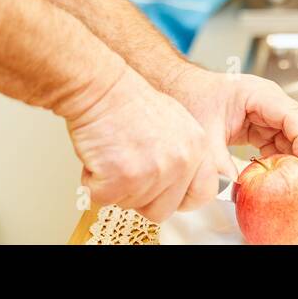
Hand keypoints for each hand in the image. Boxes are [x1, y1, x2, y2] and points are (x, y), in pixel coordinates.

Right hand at [63, 66, 216, 222]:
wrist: (101, 88)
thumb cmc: (129, 101)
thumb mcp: (176, 122)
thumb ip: (185, 154)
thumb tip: (185, 183)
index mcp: (197, 148)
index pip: (203, 194)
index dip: (180, 198)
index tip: (166, 194)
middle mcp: (180, 161)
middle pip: (162, 210)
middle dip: (140, 196)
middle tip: (128, 168)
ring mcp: (152, 172)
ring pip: (130, 205)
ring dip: (115, 187)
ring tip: (114, 154)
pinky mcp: (122, 179)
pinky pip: (103, 199)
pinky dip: (94, 183)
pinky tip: (99, 157)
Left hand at [162, 66, 297, 178]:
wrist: (180, 87)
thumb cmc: (192, 96)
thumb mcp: (206, 133)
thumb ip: (219, 163)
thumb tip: (233, 190)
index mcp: (260, 94)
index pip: (296, 119)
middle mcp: (269, 101)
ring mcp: (267, 112)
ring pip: (293, 137)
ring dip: (293, 161)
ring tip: (289, 185)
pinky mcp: (260, 123)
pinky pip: (279, 142)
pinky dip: (280, 160)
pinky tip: (272, 177)